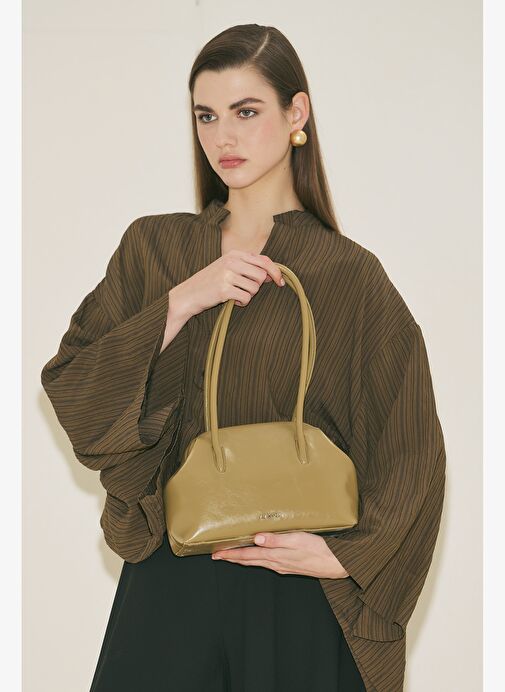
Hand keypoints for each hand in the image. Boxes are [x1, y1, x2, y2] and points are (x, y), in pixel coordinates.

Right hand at [169, 250, 284, 321]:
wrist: (188, 294)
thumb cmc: (210, 282)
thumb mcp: (228, 267)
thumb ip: (248, 266)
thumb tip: (271, 274)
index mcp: (234, 254)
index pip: (264, 260)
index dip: (275, 272)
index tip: (280, 282)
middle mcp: (231, 262)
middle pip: (261, 276)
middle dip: (257, 286)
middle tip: (245, 290)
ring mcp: (227, 275)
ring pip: (254, 288)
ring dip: (248, 295)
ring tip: (235, 294)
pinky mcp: (224, 289)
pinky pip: (246, 298)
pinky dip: (241, 302)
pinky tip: (232, 300)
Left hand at [211, 531, 349, 578]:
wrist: (339, 564)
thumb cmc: (320, 550)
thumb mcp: (298, 541)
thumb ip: (277, 540)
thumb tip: (256, 539)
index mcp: (276, 556)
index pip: (247, 556)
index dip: (231, 555)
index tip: (217, 554)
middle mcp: (277, 563)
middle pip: (249, 561)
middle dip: (233, 558)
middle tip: (218, 555)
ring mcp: (283, 566)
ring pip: (258, 563)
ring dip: (243, 559)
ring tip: (232, 555)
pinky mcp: (291, 565)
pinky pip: (267, 563)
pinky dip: (257, 559)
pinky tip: (258, 556)